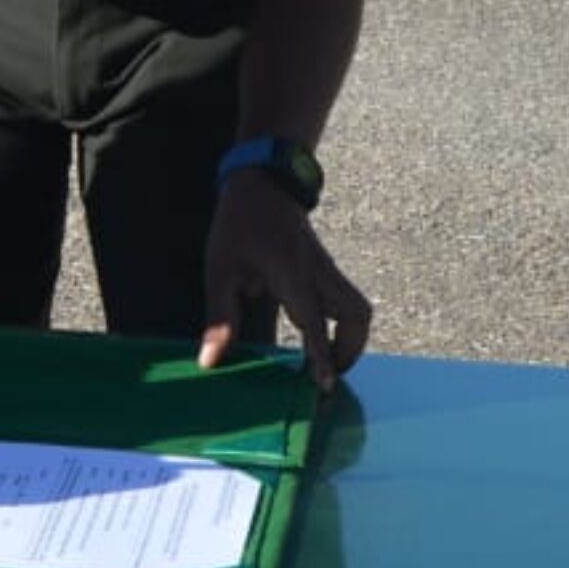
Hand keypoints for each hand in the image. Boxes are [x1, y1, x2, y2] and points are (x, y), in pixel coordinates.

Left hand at [199, 175, 370, 389]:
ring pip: (358, 309)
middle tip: (325, 376)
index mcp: (293, 273)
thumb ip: (219, 317)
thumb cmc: (239, 222)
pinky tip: (321, 340)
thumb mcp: (220, 269)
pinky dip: (342, 325)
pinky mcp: (326, 269)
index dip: (322, 356)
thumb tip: (210, 360)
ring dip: (350, 339)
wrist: (264, 181)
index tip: (325, 386)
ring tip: (327, 363)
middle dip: (348, 351)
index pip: (316, 322)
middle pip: (357, 316)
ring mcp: (327, 269)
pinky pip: (346, 301)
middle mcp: (319, 273)